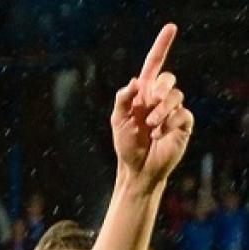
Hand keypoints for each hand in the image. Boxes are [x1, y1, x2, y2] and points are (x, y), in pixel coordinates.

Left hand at [110, 24, 191, 189]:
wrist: (138, 168)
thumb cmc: (126, 145)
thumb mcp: (118, 121)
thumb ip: (122, 100)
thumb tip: (134, 82)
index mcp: (143, 93)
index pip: (154, 65)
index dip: (162, 46)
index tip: (171, 27)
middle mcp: (160, 98)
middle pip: (168, 78)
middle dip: (159, 88)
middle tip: (149, 103)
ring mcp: (173, 110)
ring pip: (175, 95)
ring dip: (160, 109)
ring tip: (151, 124)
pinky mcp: (184, 123)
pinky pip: (182, 113)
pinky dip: (168, 123)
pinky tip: (159, 134)